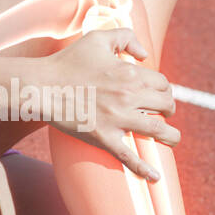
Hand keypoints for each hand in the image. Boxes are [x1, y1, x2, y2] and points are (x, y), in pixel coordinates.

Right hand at [42, 27, 179, 180]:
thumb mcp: (97, 38)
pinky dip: (144, 169)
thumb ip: (125, 37)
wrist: (42, 87)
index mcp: (130, 74)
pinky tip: (155, 177)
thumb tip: (143, 54)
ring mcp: (117, 119)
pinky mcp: (104, 138)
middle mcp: (129, 96)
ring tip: (173, 139)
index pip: (163, 84)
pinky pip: (129, 156)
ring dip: (171, 136)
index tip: (159, 95)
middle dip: (169, 109)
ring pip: (158, 131)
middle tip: (164, 113)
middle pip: (166, 105)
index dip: (164, 89)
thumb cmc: (68, 62)